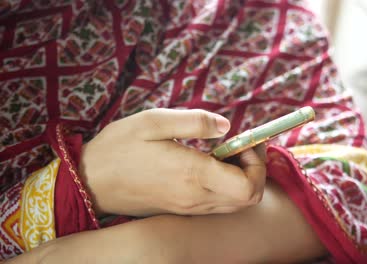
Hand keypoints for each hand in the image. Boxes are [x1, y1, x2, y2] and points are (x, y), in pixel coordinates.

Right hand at [80, 109, 265, 216]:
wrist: (90, 181)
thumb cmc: (119, 147)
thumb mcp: (153, 121)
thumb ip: (195, 121)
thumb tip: (226, 126)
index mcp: (192, 174)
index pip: (248, 185)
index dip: (257, 164)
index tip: (246, 142)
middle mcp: (195, 197)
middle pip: (249, 198)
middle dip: (256, 171)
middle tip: (242, 146)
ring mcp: (188, 207)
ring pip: (236, 204)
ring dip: (243, 178)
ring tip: (227, 153)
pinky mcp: (181, 209)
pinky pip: (218, 205)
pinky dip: (228, 187)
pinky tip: (212, 165)